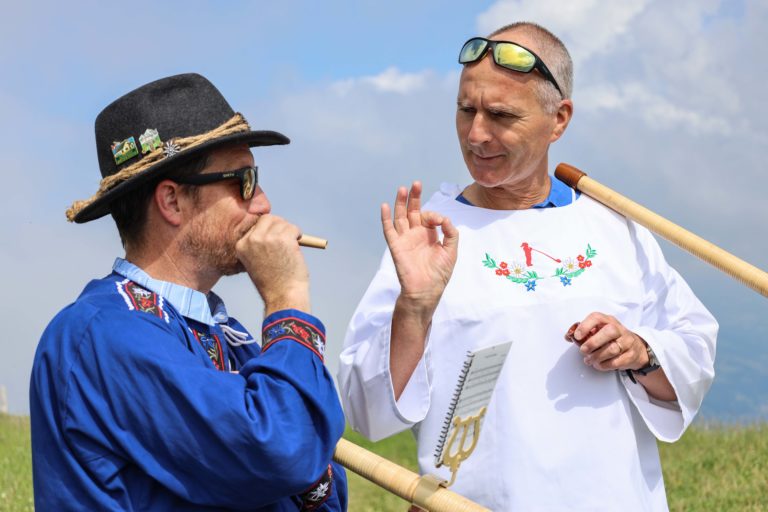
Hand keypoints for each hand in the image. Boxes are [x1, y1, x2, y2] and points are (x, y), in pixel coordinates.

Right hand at [235, 214, 309, 313]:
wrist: (283, 296)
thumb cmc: (272, 283)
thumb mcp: (256, 261)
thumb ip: (259, 245)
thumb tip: (273, 227)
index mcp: (241, 245)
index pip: (255, 225)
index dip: (269, 230)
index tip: (275, 240)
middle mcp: (252, 239)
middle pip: (268, 219)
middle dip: (280, 226)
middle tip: (287, 239)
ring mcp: (267, 238)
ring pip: (282, 223)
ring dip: (290, 232)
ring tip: (290, 249)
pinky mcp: (283, 239)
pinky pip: (293, 228)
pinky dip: (298, 235)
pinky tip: (295, 248)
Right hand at [381, 182, 458, 311]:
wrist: (426, 291)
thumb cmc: (439, 274)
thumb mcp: (451, 251)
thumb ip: (451, 233)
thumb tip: (444, 218)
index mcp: (429, 235)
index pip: (428, 217)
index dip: (434, 215)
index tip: (440, 221)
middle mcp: (415, 235)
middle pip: (412, 211)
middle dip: (414, 197)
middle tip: (416, 184)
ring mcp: (405, 240)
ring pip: (400, 217)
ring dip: (400, 203)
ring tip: (402, 189)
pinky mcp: (396, 246)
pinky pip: (389, 230)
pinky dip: (385, 218)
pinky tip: (384, 206)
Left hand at [565, 312, 649, 371]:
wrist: (636, 349)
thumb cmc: (612, 339)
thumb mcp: (599, 331)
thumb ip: (584, 333)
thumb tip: (568, 336)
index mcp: (608, 320)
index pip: (597, 317)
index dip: (585, 326)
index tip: (577, 336)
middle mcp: (619, 329)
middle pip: (609, 332)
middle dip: (593, 343)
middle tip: (583, 350)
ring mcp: (627, 342)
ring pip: (612, 349)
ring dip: (597, 357)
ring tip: (589, 360)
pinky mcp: (630, 355)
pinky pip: (616, 362)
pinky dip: (604, 365)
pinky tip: (598, 364)